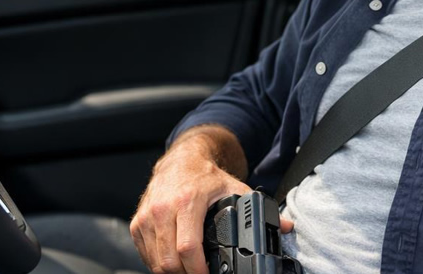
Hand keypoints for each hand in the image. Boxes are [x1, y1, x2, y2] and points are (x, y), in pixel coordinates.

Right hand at [131, 145, 249, 272]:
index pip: (188, 247)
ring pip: (156, 262)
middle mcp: (163, 209)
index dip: (198, 270)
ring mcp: (147, 217)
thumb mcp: (233, 187)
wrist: (180, 160)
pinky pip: (145, 255)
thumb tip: (285, 226)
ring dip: (172, 272)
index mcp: (187, 202)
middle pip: (169, 261)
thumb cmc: (205, 177)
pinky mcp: (137, 223)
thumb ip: (257, 208)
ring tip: (188, 270)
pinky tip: (173, 262)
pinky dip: (158, 264)